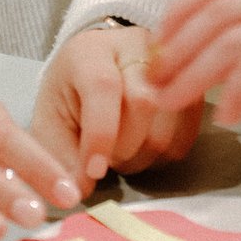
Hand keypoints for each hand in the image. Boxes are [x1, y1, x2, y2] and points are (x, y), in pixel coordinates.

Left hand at [30, 23, 199, 195]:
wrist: (94, 70)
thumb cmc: (70, 97)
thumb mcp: (51, 124)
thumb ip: (59, 158)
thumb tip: (77, 194)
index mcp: (90, 51)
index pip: (103, 86)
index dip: (101, 134)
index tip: (95, 171)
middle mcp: (134, 46)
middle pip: (143, 102)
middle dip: (124, 147)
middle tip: (106, 159)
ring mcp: (168, 62)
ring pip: (170, 118)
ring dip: (146, 153)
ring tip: (123, 153)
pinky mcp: (189, 84)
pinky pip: (187, 129)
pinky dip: (166, 152)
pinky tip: (144, 148)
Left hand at [145, 0, 240, 176]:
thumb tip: (188, 46)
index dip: (185, 10)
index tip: (160, 45)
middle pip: (223, 3)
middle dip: (179, 44)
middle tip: (156, 79)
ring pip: (232, 35)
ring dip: (194, 73)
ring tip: (176, 101)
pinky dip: (231, 92)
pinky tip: (228, 115)